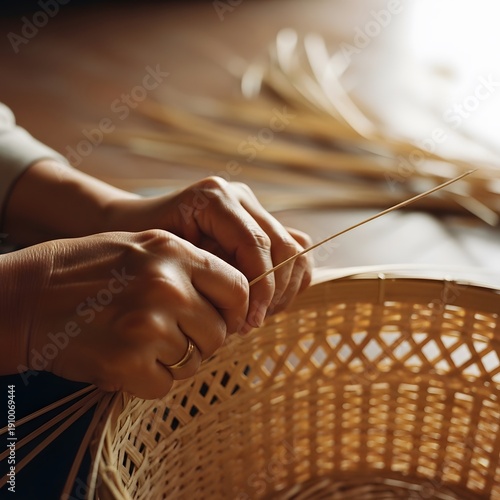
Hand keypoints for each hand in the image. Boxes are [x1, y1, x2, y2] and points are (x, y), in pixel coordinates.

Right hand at [0, 230, 247, 398]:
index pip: (238, 287)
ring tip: (142, 342)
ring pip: (195, 361)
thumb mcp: (143, 247)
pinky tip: (124, 359)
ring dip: (175, 359)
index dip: (236, 308)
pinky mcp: (128, 363)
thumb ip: (190, 267)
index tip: (223, 318)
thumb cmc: (89, 271)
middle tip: (172, 333)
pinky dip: (148, 379)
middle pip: (219, 331)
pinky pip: (165, 384)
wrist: (26, 296)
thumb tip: (235, 298)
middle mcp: (167, 285)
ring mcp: (148, 325)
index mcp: (174, 252)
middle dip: (202, 338)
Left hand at [107, 177, 312, 331]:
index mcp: (214, 198)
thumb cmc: (142, 250)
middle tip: (251, 323)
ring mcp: (252, 207)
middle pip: (284, 246)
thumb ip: (209, 278)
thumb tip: (248, 313)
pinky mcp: (260, 222)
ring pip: (296, 248)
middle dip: (274, 292)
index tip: (249, 322)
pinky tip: (261, 301)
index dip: (261, 288)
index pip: (256, 245)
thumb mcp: (168, 265)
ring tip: (256, 314)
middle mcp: (238, 196)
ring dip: (283, 287)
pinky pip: (293, 248)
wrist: (133, 229)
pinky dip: (287, 279)